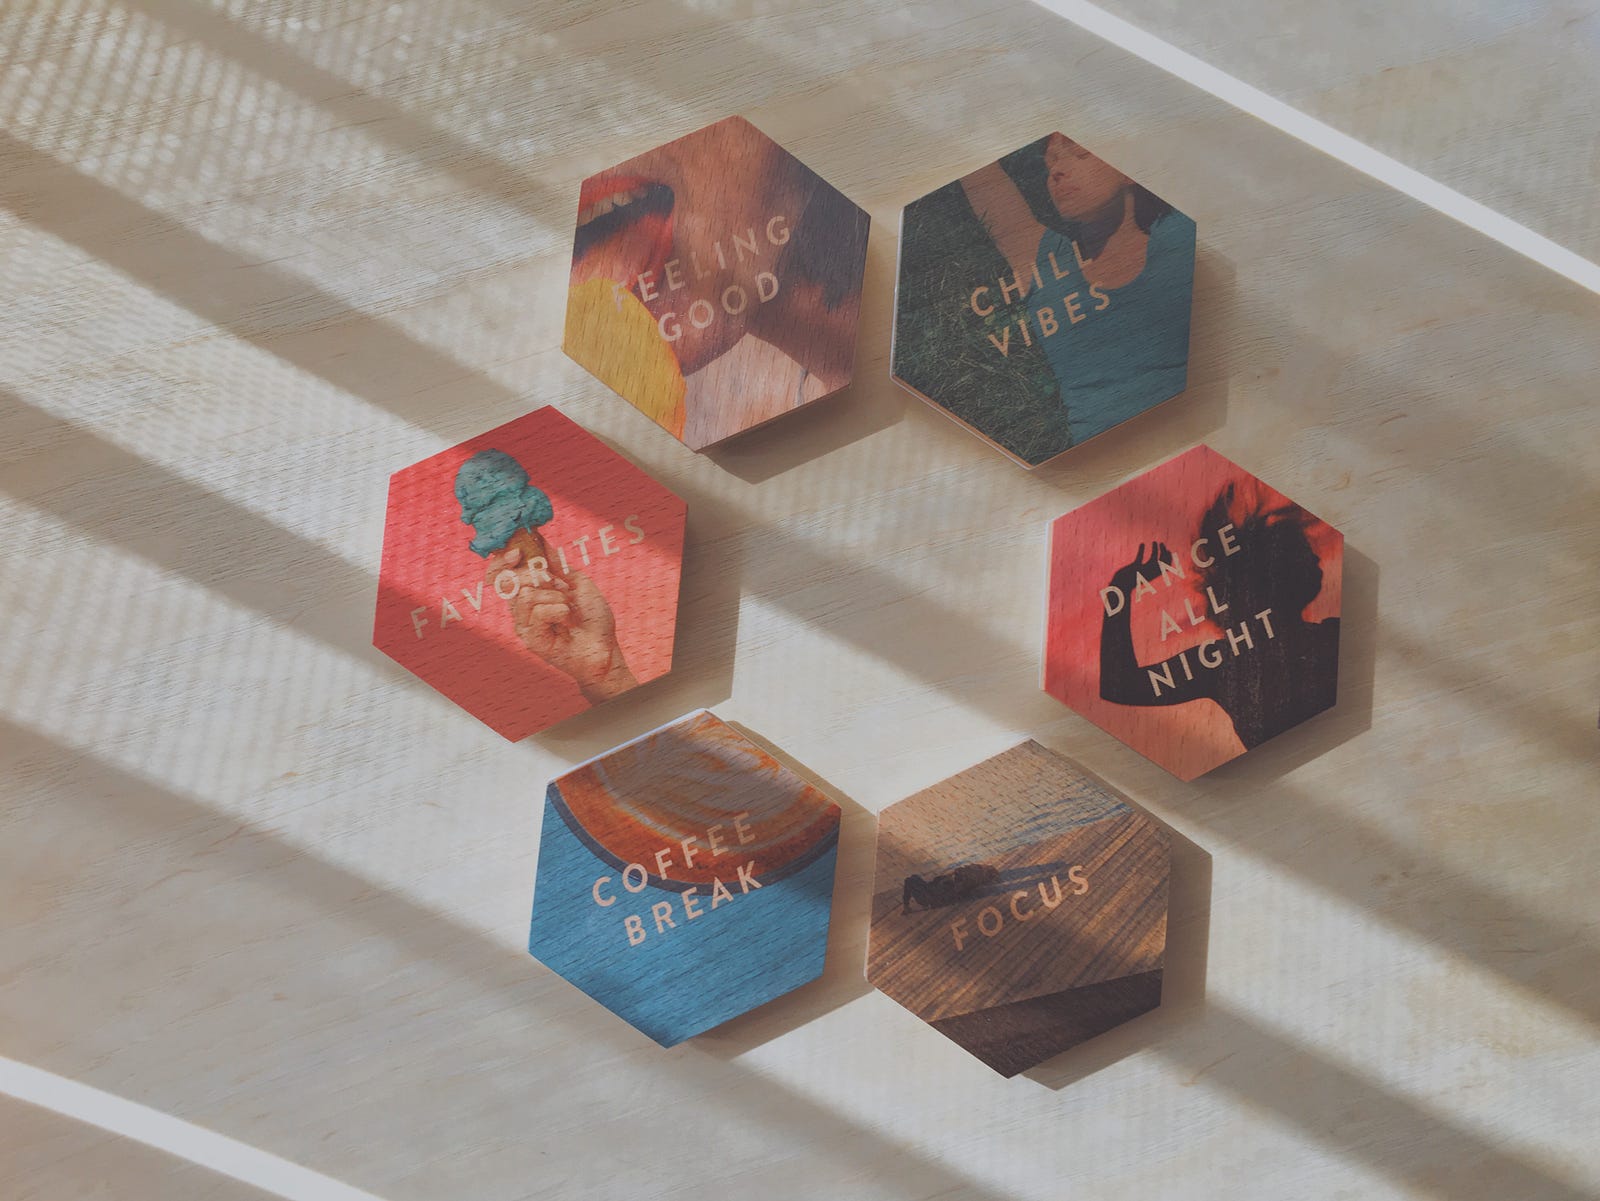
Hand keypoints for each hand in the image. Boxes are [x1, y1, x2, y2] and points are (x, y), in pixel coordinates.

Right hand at [485, 546, 638, 702]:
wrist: (605, 647)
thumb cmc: (593, 618)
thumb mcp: (578, 583)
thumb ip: (556, 564)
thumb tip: (541, 541)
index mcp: (530, 594)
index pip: (503, 574)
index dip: (504, 561)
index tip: (518, 553)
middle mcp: (522, 610)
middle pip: (508, 581)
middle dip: (537, 576)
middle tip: (561, 587)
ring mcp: (524, 626)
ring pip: (525, 595)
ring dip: (555, 596)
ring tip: (569, 607)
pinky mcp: (531, 640)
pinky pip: (537, 613)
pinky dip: (557, 610)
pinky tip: (567, 619)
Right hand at [1107, 541, 1172, 594]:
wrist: (1119, 586)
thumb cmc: (1130, 582)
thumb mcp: (1142, 574)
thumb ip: (1151, 570)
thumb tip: (1159, 563)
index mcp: (1154, 573)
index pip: (1166, 565)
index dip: (1168, 558)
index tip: (1167, 549)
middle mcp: (1150, 571)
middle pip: (1162, 561)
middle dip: (1163, 552)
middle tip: (1161, 543)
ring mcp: (1143, 568)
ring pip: (1152, 558)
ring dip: (1155, 550)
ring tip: (1154, 542)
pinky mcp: (1135, 567)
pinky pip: (1140, 557)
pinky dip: (1142, 550)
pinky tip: (1142, 543)